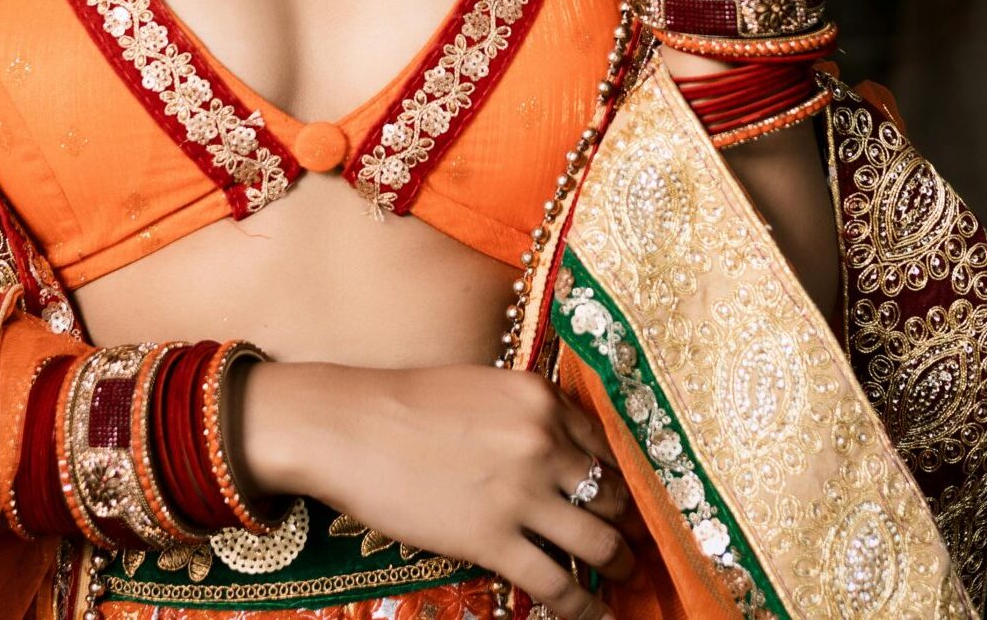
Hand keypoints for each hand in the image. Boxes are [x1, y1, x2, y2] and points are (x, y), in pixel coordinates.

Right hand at [232, 361, 639, 619]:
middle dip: (631, 524)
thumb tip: (566, 457)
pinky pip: (558, 583)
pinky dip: (586, 606)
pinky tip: (598, 615)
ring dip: (619, 566)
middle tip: (639, 544)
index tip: (633, 500)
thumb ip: (528, 417)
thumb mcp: (481, 388)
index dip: (626, 479)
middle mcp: (541, 442)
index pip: (608, 446)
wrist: (347, 425)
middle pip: (613, 495)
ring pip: (598, 543)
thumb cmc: (406, 404)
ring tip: (626, 579)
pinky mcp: (493, 539)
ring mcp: (520, 493)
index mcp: (539, 399)